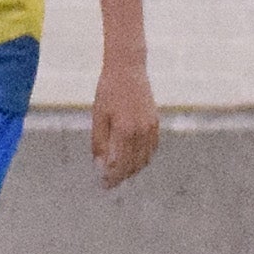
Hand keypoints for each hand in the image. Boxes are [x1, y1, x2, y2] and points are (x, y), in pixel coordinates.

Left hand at [91, 59, 160, 187]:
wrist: (128, 69)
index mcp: (124, 130)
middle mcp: (140, 131)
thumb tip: (99, 164)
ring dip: (133, 169)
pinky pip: (152, 148)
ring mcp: (150, 127)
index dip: (112, 178)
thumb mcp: (98, 115)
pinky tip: (134, 158)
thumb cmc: (108, 90)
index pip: (119, 164)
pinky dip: (144, 158)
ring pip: (145, 159)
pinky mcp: (155, 122)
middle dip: (122, 176)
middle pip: (133, 165)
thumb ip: (99, 142)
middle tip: (110, 181)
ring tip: (121, 172)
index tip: (104, 185)